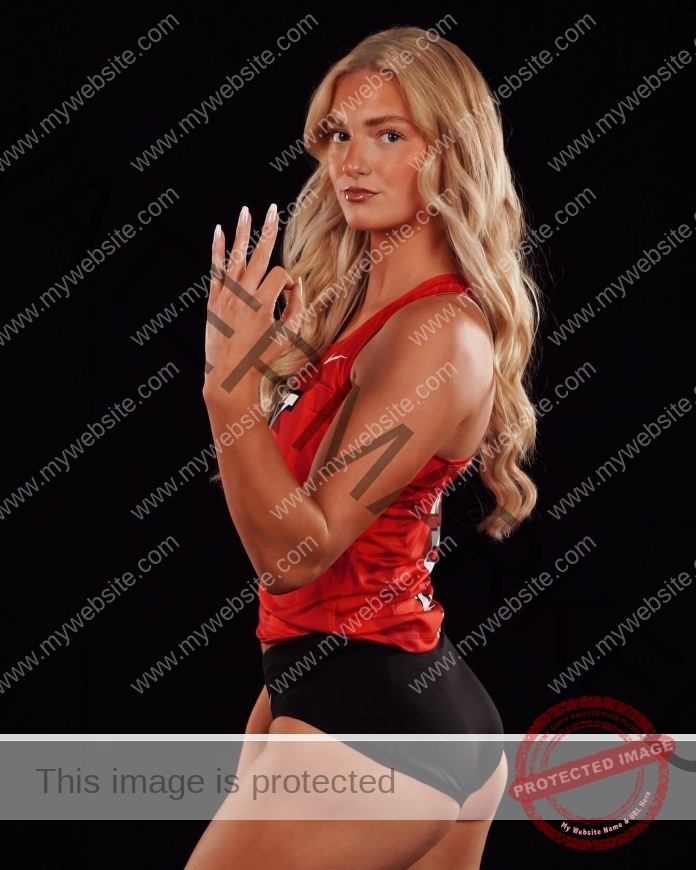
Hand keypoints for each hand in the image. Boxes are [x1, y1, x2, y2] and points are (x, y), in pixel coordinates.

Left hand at [203, 203, 304, 401]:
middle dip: (269, 230)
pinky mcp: (213, 300)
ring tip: (246, 210)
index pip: (281, 276)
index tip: (286, 298)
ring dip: (241, 231)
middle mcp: (243, 296)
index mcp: (263, 305)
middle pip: (260, 255)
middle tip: (273, 209)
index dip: (288, 283)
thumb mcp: (287, 336)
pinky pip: (216, 269)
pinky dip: (217, 250)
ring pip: (235, 256)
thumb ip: (296, 307)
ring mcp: (226, 296)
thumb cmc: (261, 358)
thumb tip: (297, 284)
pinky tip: (219, 231)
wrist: (229, 375)